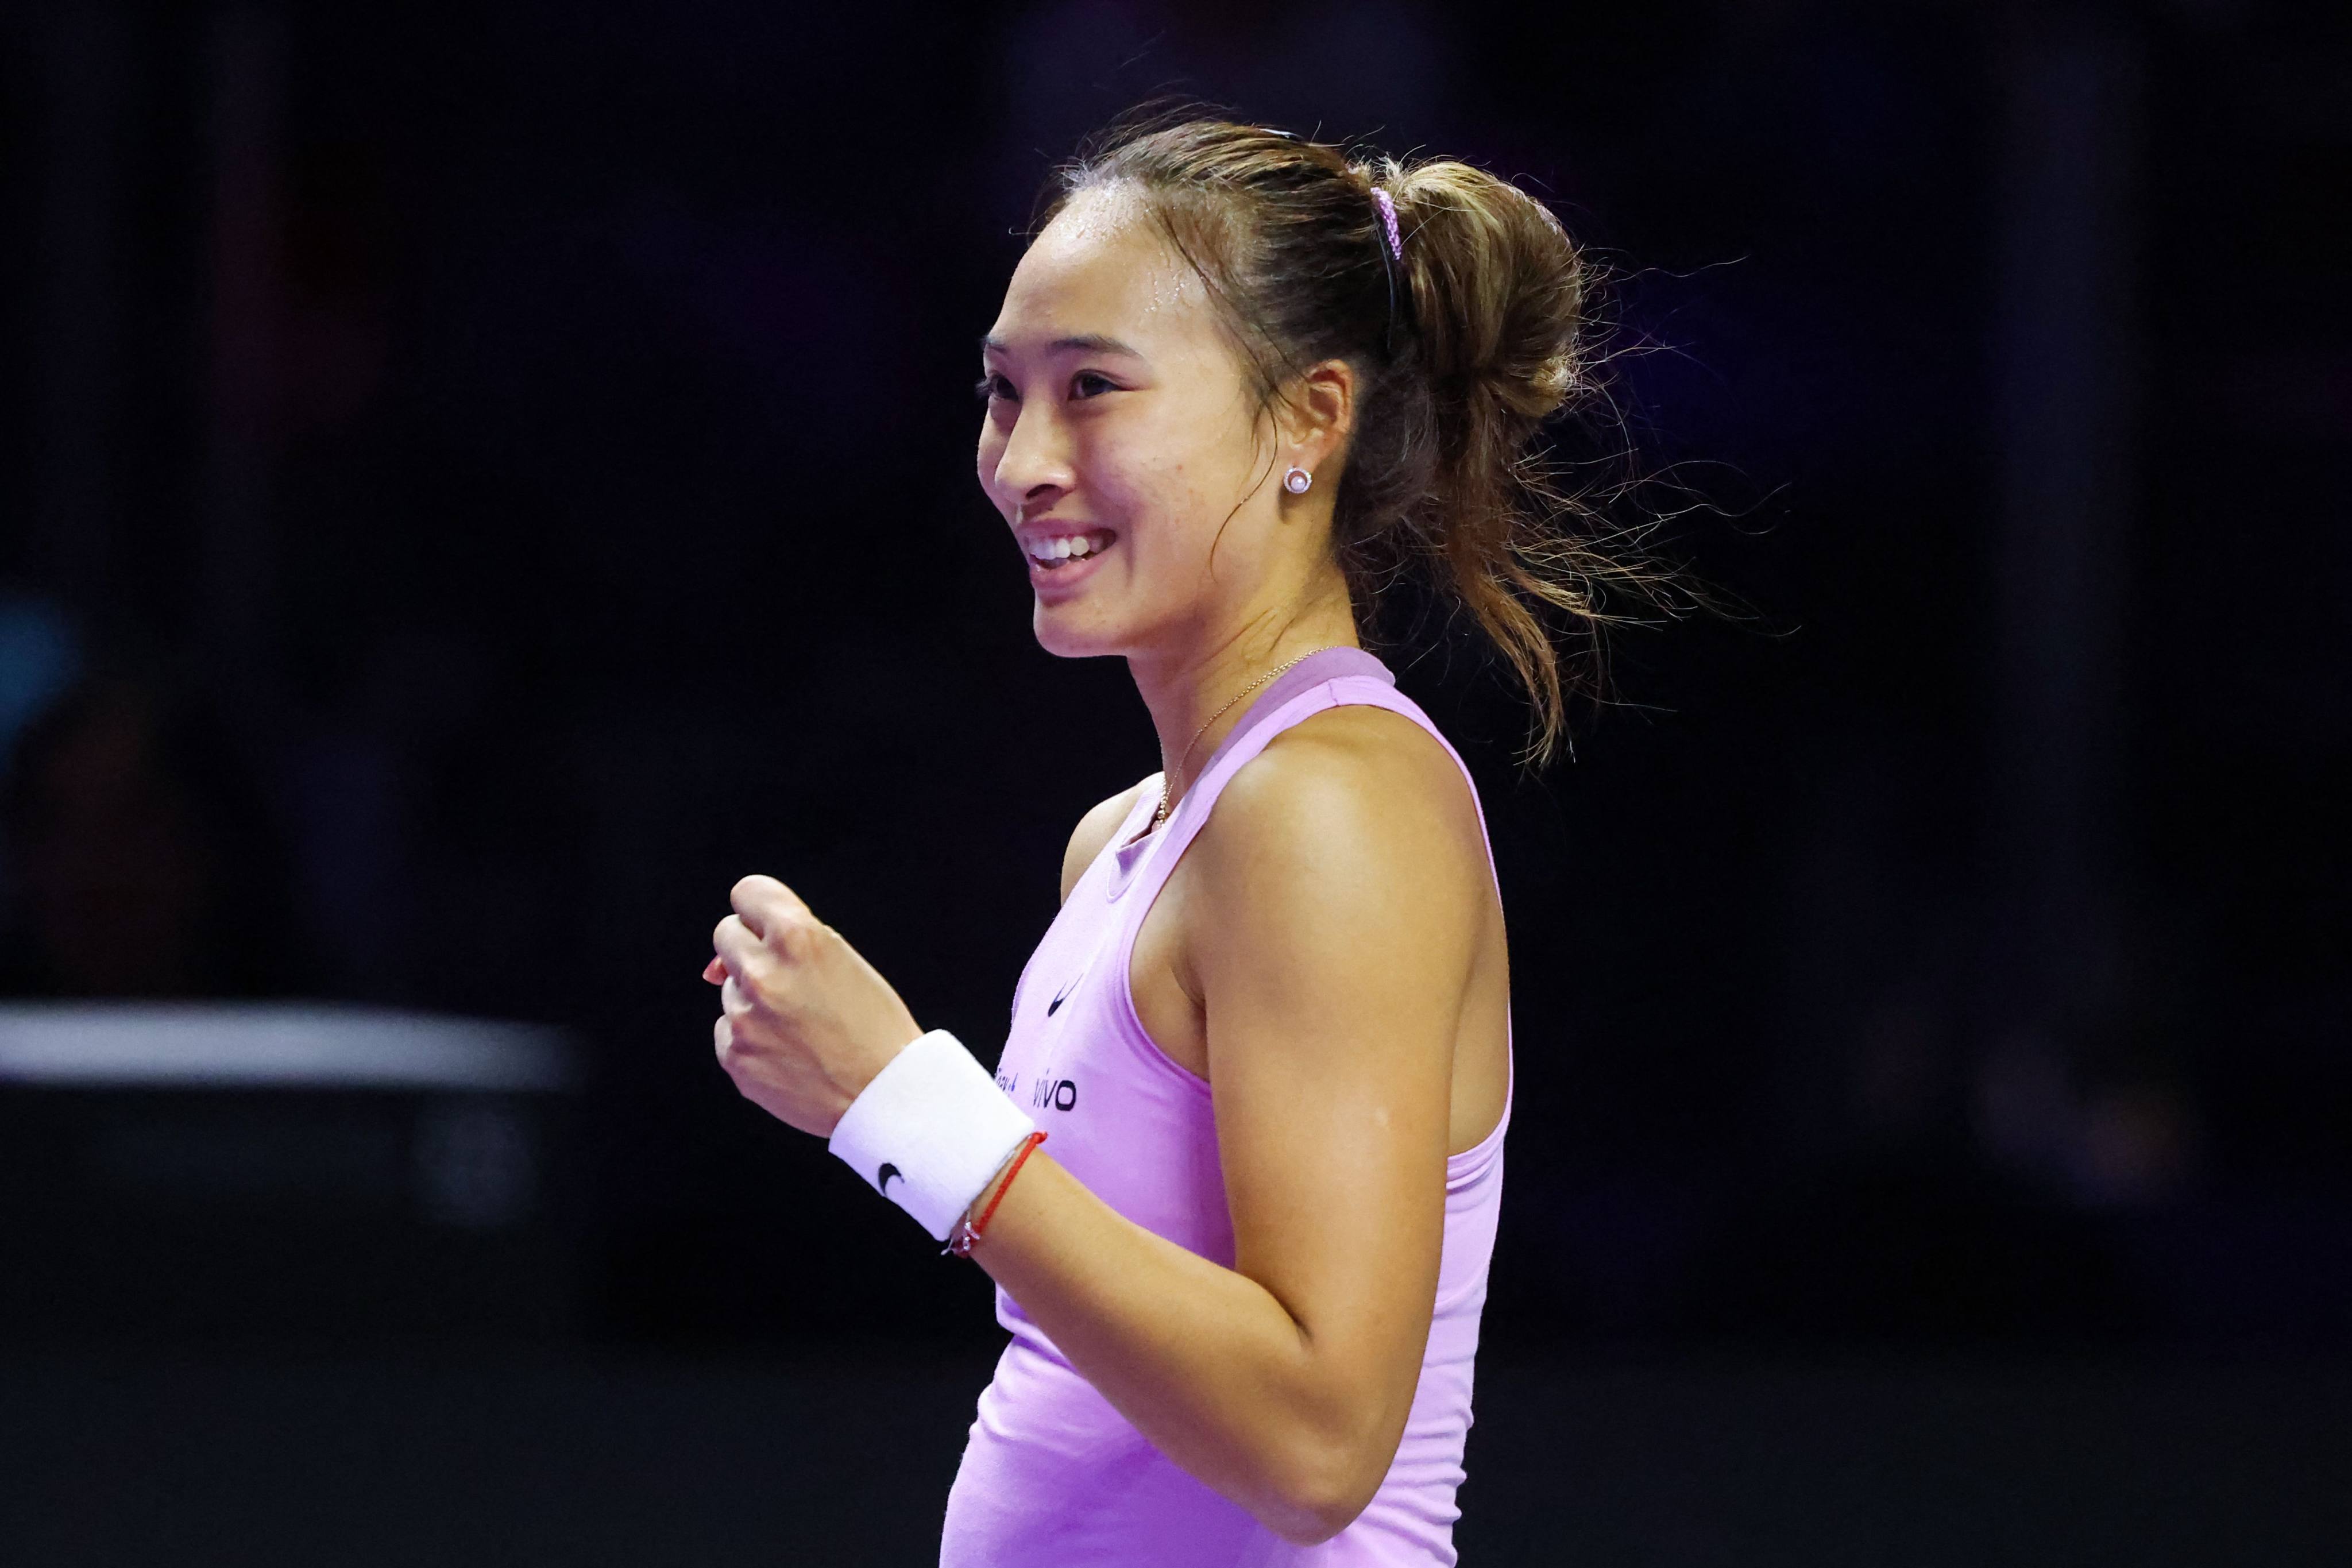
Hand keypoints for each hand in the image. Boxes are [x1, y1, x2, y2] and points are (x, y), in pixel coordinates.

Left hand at [705, 875, 921, 1136]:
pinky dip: (752, 1037)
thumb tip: (715, 965)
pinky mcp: (735, 1056)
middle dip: (750, 950)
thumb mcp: (844, 961)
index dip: (760, 909)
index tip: (770, 926)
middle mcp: (764, 972)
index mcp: (798, 937)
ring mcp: (744, 1017)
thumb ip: (788, 941)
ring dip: (754, 999)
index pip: (747, 893)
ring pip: (729, 987)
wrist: (885, 1094)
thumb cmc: (873, 1026)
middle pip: (725, 935)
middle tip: (788, 978)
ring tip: (800, 1025)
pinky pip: (728, 1030)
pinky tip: (788, 1051)